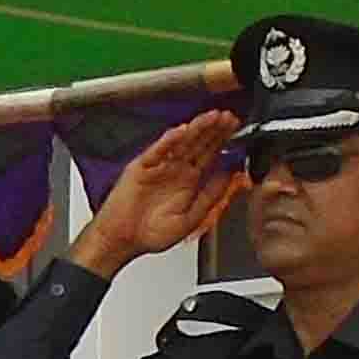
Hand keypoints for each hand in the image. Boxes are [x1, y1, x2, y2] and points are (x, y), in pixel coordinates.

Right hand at [69, 109, 239, 274]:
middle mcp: (175, 170)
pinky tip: (181, 131)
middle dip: (214, 130)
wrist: (123, 241)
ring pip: (180, 143)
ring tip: (211, 118)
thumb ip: (210, 197)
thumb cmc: (151, 233)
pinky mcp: (141, 168)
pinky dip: (167, 141)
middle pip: (198, 144)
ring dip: (196, 129)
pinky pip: (156, 151)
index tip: (236, 129)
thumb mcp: (191, 218)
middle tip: (229, 117)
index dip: (222, 141)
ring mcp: (159, 167)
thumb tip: (229, 177)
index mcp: (189, 182)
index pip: (209, 155)